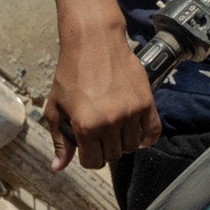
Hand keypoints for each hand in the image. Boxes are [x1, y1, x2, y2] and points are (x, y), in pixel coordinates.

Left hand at [44, 22, 160, 169]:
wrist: (94, 42)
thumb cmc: (71, 73)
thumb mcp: (56, 108)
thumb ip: (59, 140)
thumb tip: (58, 167)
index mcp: (85, 126)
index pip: (92, 161)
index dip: (88, 158)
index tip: (87, 149)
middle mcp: (110, 122)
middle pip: (113, 155)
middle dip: (104, 150)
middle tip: (100, 137)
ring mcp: (131, 112)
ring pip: (131, 146)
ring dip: (123, 143)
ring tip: (116, 131)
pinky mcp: (146, 102)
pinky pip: (153, 131)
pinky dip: (147, 139)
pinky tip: (139, 136)